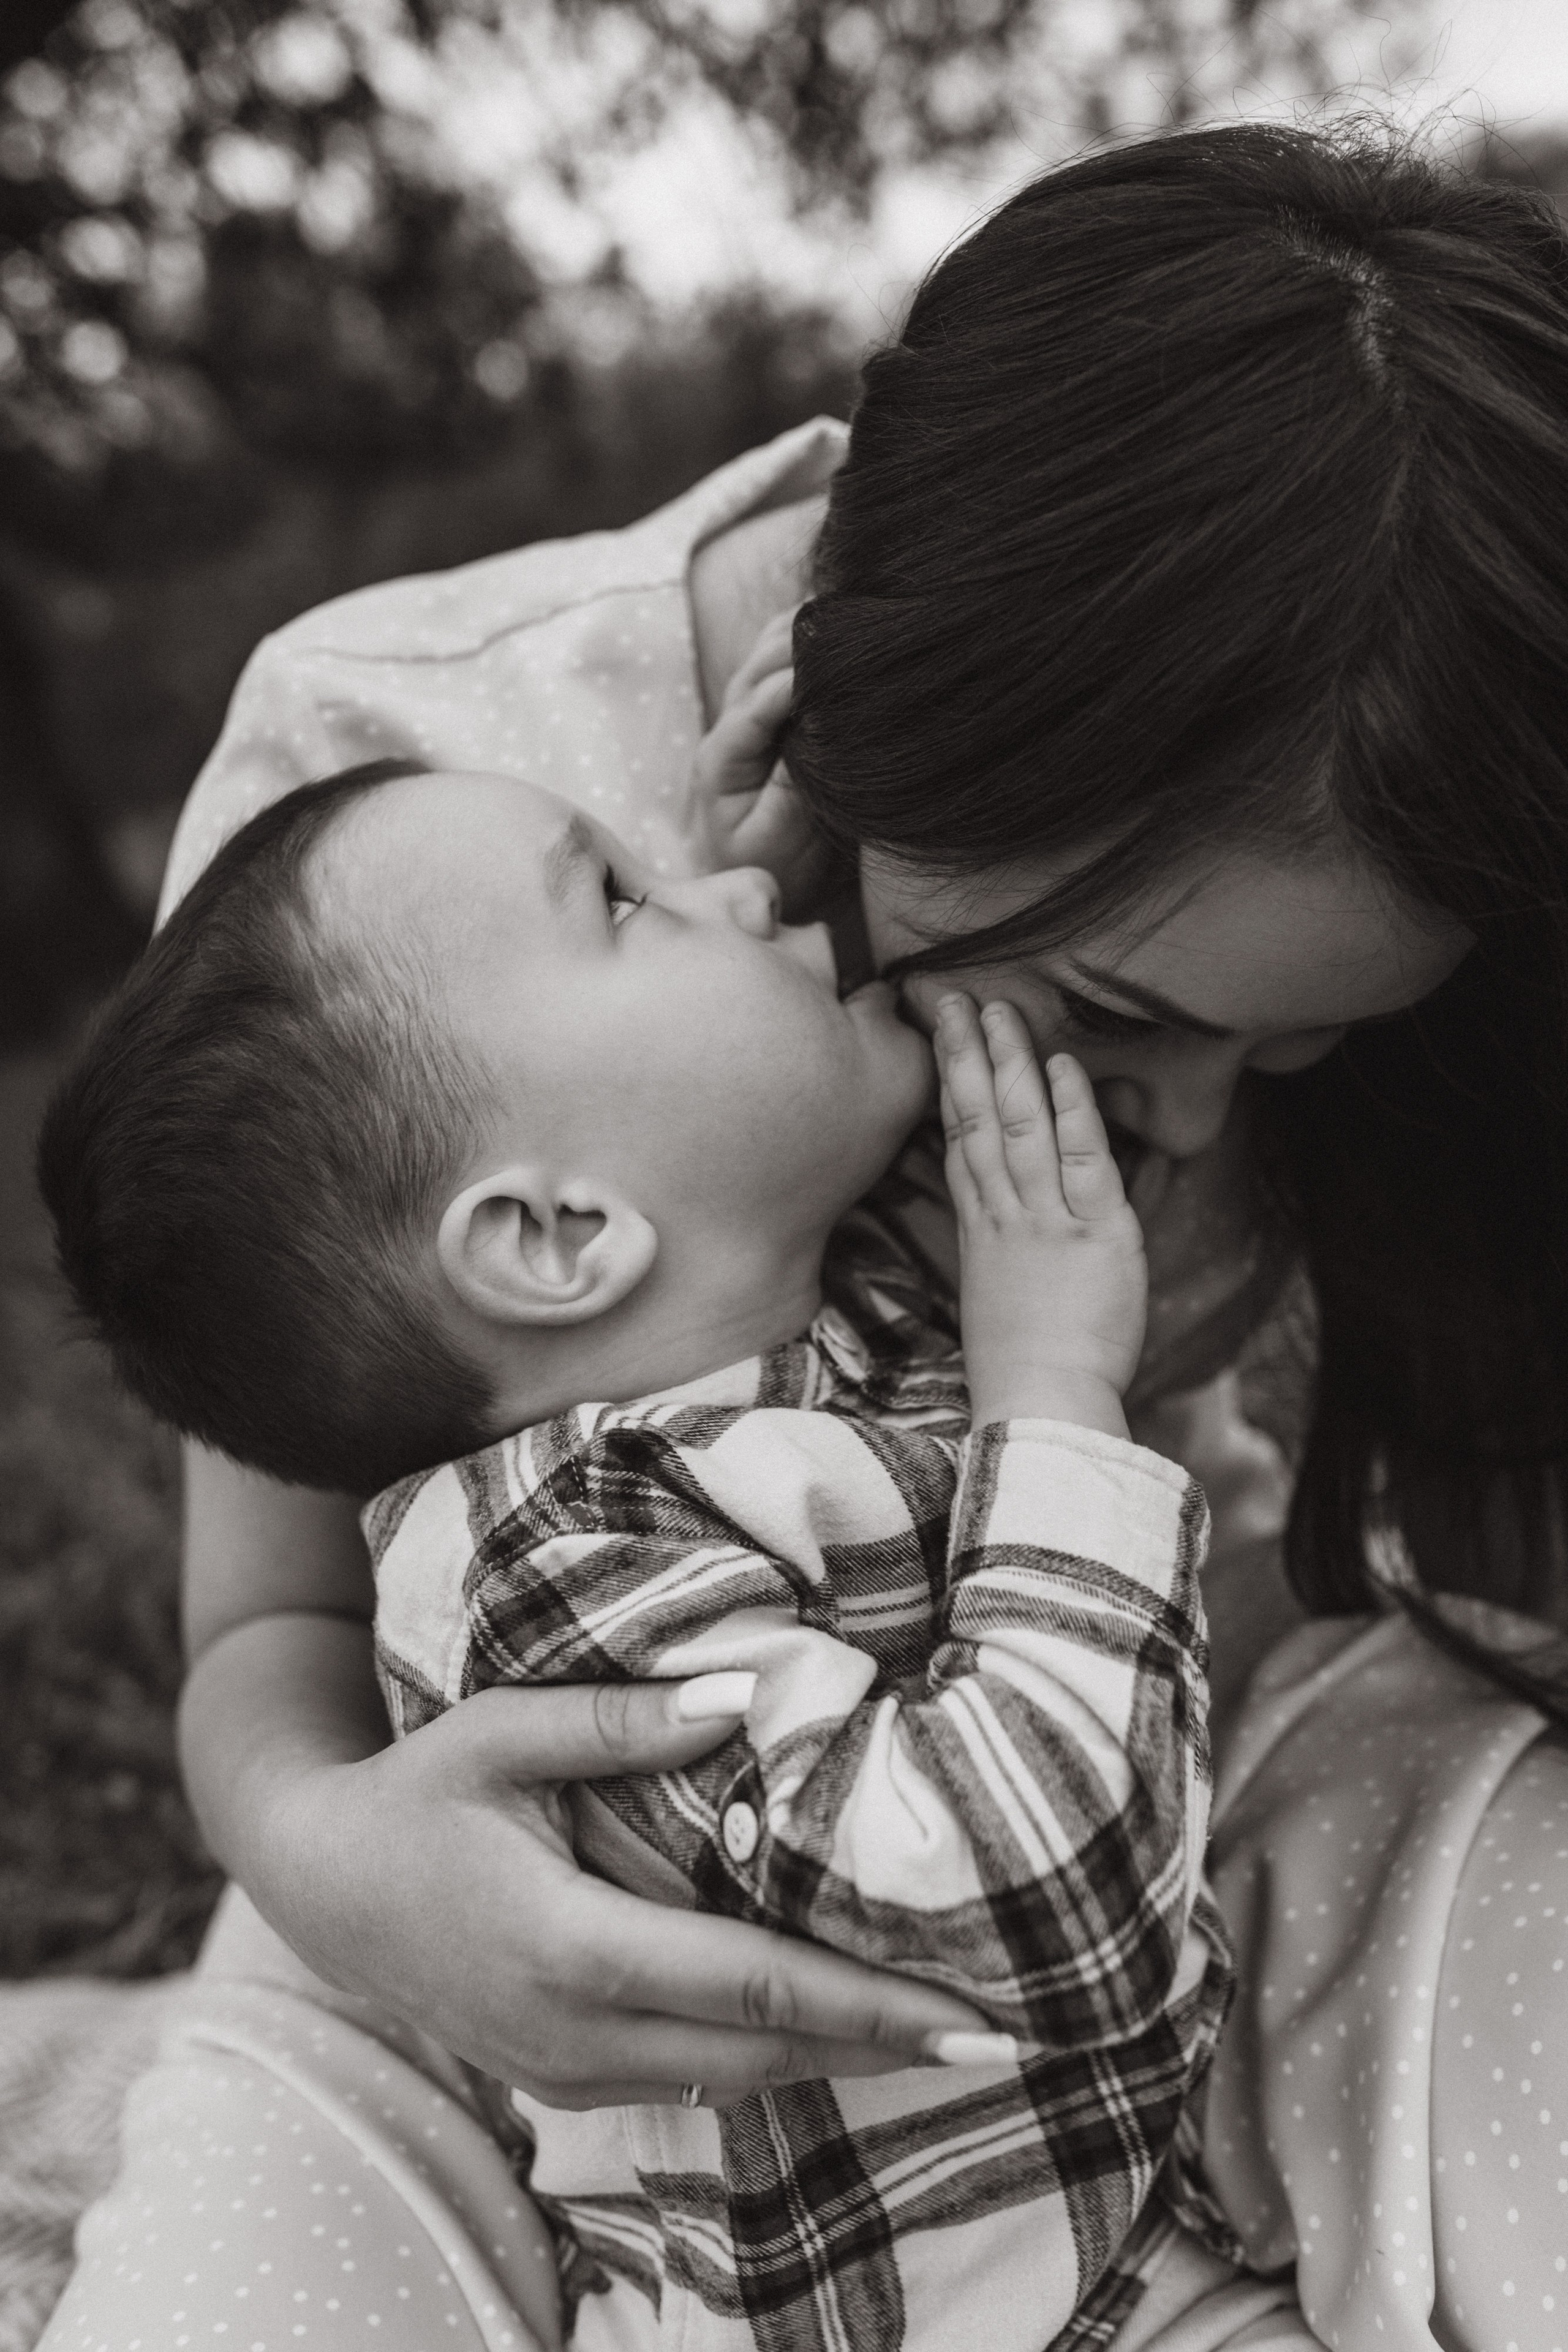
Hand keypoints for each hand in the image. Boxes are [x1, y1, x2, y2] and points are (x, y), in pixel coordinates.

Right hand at [252, 1669, 986, 2108]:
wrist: (324, 1888)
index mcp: (571, 1948)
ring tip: (944, 2030)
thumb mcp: (501, 1732)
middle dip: (888, 2046)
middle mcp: (577, 2034)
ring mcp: (567, 2073)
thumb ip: (620, 1721)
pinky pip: (692, 2083)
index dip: (872, 2004)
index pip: (755, 1986)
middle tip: (1005, 2027)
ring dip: (840, 2058)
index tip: (976, 2015)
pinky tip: (833, 2029)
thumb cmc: (419, 1795)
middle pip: (766, 2052)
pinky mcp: (562, 2082)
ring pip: (736, 2082)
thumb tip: (746, 1693)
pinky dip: (772, 2059)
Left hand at [685, 607, 841, 918]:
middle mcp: (729, 726)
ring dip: (809, 630)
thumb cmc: (775, 867)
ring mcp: (748, 713)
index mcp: (722, 757)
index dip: (798, 679)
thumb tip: (812, 724)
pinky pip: (788, 658)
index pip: (758, 702)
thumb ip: (790, 783)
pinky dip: (815, 639)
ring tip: (856, 617)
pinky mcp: (772, 711)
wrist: (771, 882)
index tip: (838, 666)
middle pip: (760, 660)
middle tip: (856, 629)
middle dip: (804, 642)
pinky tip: (849, 628)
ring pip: (770, 648)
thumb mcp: (778, 838)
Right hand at [936, 994, 1146, 1435]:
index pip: (959, 1141)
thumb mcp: (1000, 1296)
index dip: (949, 1084)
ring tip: (1000, 1010)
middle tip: (955, 997)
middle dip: (964, 1054)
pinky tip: (1061, 1067)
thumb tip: (1007, 1221)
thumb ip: (1006, 1248)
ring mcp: (1043, 1220)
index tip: (942, 1037)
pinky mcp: (1093, 1233)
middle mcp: (1003, 1215)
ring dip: (1009, 1065)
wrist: (1041, 1406)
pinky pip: (1080, 1159)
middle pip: (974, 1119)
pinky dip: (1070, 1110)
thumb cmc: (1026, 1365)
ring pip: (1017, 1127)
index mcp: (981, 1230)